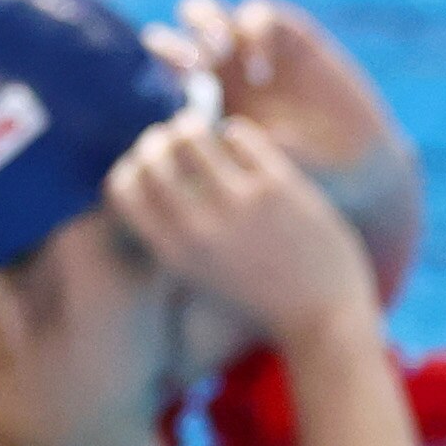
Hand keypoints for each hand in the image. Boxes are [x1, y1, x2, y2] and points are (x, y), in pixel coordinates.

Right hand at [103, 115, 377, 355]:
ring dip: (190, 126)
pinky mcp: (278, 186)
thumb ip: (174, 243)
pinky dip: (233, 133)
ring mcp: (240, 204)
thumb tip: (148, 190)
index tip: (141, 164)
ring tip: (194, 126)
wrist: (323, 320)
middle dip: (155, 140)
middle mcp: (200, 228)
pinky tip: (236, 141)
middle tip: (166, 136)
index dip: (128, 168)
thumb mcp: (201, 282)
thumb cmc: (259, 305)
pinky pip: (239, 135)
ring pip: (194, 136)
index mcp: (175, 255)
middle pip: (153, 157)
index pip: (122, 189)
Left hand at [148, 0, 406, 188]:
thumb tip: (167, 140)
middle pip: (178, 31)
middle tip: (192, 67)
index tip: (168, 94)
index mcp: (201, 101)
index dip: (158, 69)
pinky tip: (259, 69)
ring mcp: (255, 50)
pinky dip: (254, 32)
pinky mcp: (293, 38)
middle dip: (178, 40)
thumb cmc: (293, 182)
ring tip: (217, 53)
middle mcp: (223, 70)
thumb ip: (207, 147)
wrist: (351, 173)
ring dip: (206, 24)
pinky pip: (260, 14)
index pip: (162, 69)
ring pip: (209, 12)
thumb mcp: (243, 171)